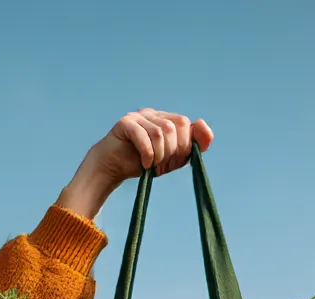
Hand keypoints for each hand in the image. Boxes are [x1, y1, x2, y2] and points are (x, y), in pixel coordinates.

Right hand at [90, 109, 213, 178]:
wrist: (112, 168)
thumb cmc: (142, 164)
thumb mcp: (171, 159)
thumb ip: (189, 147)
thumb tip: (202, 125)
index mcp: (164, 119)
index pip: (186, 124)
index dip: (185, 145)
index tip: (175, 161)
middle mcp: (152, 114)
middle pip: (176, 126)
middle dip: (174, 150)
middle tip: (163, 165)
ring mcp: (138, 116)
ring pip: (161, 132)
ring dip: (160, 155)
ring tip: (153, 165)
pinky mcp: (125, 123)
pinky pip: (144, 136)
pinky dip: (148, 154)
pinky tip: (144, 164)